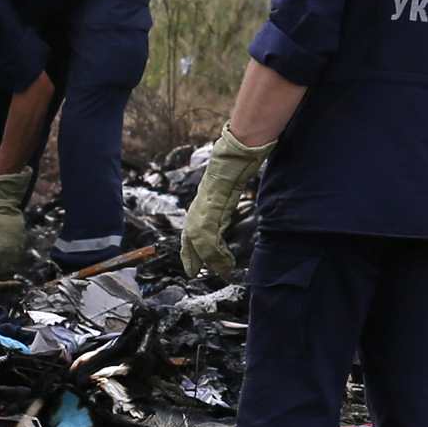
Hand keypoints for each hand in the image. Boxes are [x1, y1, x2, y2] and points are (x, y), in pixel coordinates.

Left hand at [180, 129, 270, 281]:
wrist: (237, 153)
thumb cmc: (235, 165)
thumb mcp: (229, 186)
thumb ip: (225, 199)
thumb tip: (227, 206)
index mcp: (203, 203)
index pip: (191, 231)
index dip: (190, 250)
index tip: (192, 265)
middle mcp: (199, 207)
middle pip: (190, 239)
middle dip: (192, 258)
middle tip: (196, 273)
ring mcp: (204, 208)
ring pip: (200, 242)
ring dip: (210, 260)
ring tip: (222, 271)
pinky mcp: (211, 210)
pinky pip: (210, 237)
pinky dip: (216, 253)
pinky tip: (225, 261)